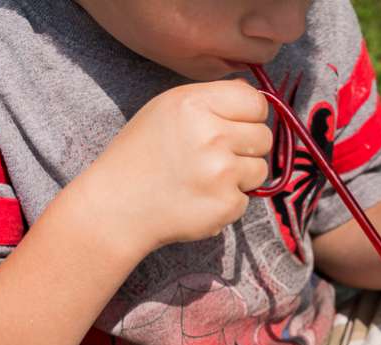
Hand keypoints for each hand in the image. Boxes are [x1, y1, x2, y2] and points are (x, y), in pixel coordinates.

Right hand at [78, 79, 272, 253]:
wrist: (116, 207)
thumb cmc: (141, 155)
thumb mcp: (167, 110)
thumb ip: (212, 101)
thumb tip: (258, 101)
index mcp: (195, 104)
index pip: (256, 102)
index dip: (250, 115)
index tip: (235, 126)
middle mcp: (212, 135)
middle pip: (264, 136)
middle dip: (246, 147)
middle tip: (214, 157)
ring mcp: (222, 172)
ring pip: (260, 169)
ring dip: (240, 176)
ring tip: (205, 178)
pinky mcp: (226, 204)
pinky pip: (247, 199)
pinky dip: (228, 202)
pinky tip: (200, 199)